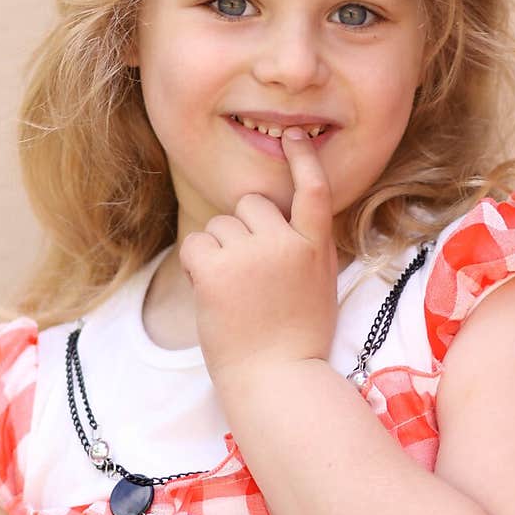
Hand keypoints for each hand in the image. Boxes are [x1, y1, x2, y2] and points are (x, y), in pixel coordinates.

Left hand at [178, 128, 338, 389]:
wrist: (278, 380)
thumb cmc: (296, 342)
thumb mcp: (318, 286)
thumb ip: (303, 249)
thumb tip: (280, 222)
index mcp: (316, 246)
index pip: (313, 188)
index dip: (301, 158)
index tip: (291, 135)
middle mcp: (287, 242)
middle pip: (251, 205)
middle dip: (243, 232)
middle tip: (251, 278)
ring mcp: (253, 254)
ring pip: (220, 225)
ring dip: (219, 252)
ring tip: (236, 294)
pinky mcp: (219, 270)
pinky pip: (196, 245)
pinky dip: (198, 266)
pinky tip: (214, 294)